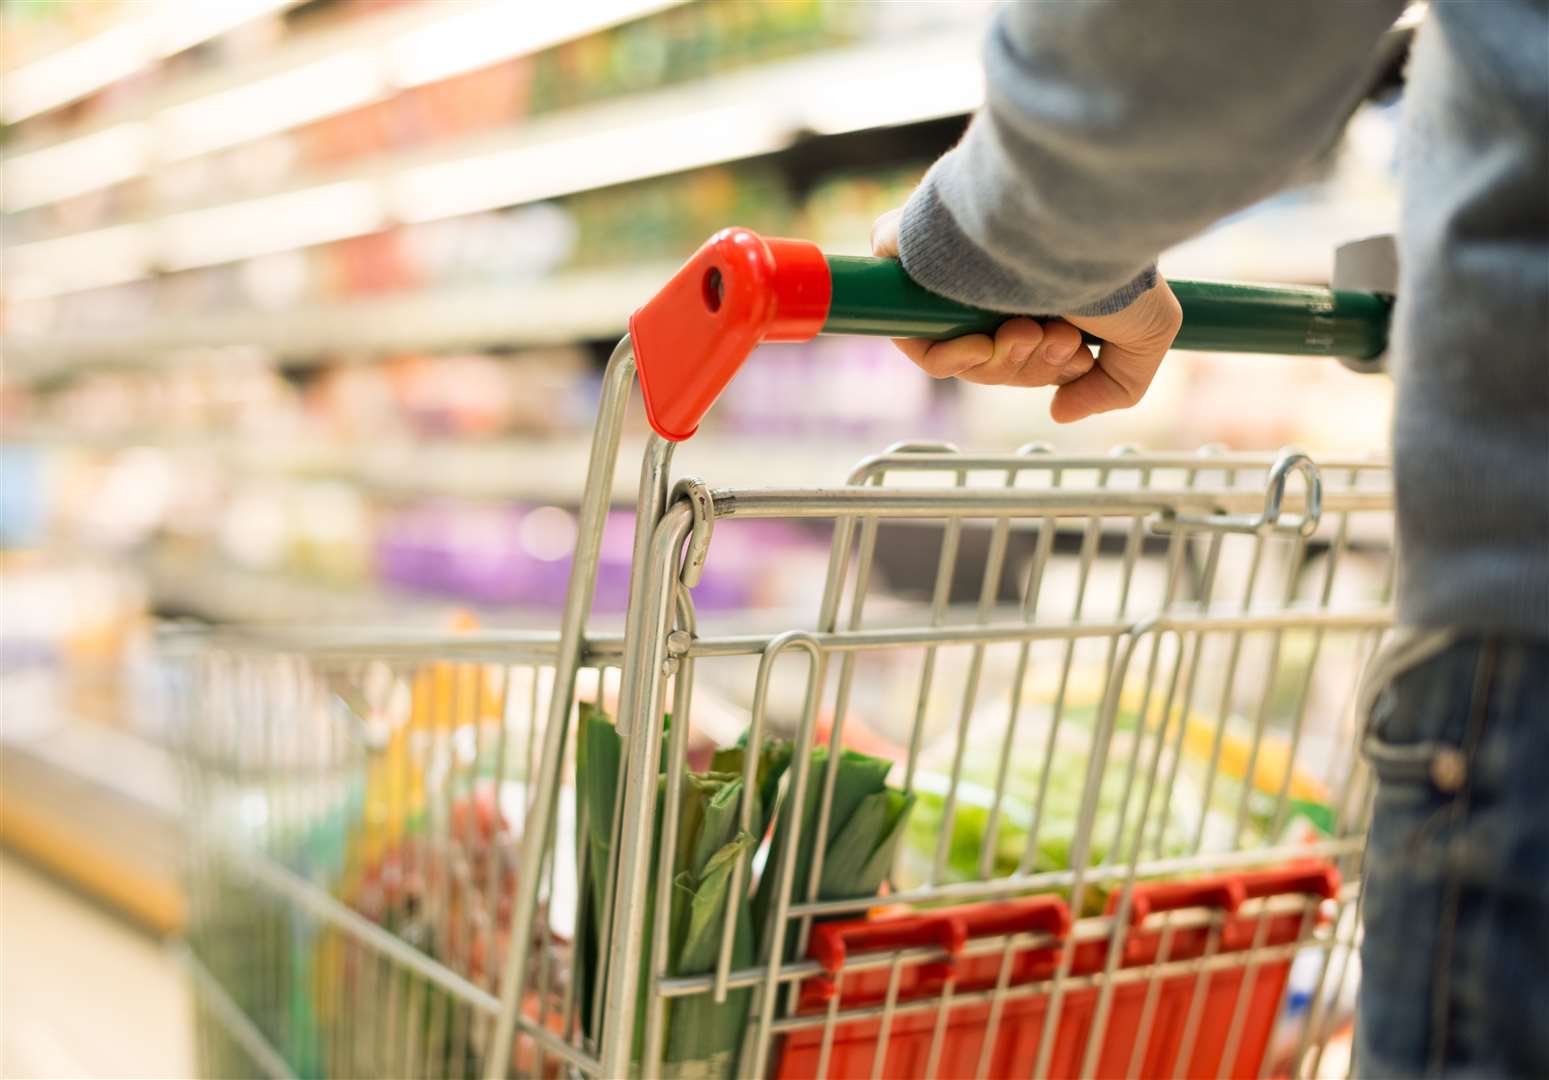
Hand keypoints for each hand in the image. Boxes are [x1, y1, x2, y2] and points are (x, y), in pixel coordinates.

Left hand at [871, 208, 1181, 422]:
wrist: (1077, 215)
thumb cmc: (1116, 264)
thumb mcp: (1147, 334)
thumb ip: (1115, 386)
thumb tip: (1059, 411)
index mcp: (1039, 286)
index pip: (1023, 353)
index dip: (1045, 370)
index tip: (1076, 357)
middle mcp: (994, 277)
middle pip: (992, 362)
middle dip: (1029, 367)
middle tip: (1058, 339)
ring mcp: (953, 272)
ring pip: (958, 356)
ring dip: (1000, 362)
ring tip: (1032, 330)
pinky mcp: (912, 261)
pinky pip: (913, 336)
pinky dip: (949, 357)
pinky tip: (985, 344)